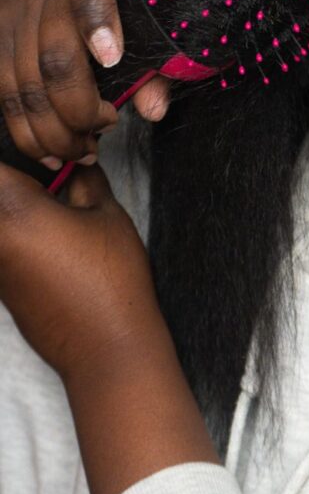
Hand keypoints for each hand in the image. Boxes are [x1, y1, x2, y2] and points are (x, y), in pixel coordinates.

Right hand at [0, 0, 170, 169]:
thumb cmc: (108, 4)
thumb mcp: (136, 16)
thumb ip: (154, 60)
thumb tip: (153, 108)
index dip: (98, 21)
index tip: (113, 59)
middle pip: (55, 56)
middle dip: (80, 108)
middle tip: (103, 129)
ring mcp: (7, 16)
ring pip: (25, 87)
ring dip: (56, 132)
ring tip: (83, 150)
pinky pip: (4, 99)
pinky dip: (29, 134)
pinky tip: (52, 151)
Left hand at [0, 158, 159, 383]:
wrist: (106, 346)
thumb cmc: (112, 278)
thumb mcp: (107, 214)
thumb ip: (85, 180)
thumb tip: (77, 162)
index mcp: (14, 210)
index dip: (16, 150)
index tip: (38, 147)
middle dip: (14, 181)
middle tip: (50, 175)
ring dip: (14, 207)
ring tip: (52, 202)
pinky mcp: (0, 288)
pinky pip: (2, 246)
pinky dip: (16, 233)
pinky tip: (50, 235)